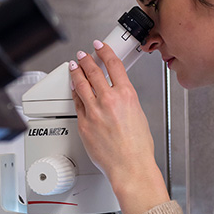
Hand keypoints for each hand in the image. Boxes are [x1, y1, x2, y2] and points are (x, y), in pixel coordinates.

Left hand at [69, 41, 168, 213]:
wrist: (130, 166)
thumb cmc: (138, 148)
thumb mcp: (139, 115)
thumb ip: (126, 102)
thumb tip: (118, 98)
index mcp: (127, 96)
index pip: (113, 65)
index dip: (105, 51)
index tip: (100, 46)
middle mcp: (109, 100)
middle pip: (93, 71)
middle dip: (86, 59)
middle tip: (83, 54)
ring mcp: (94, 111)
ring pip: (80, 84)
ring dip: (76, 72)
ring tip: (74, 66)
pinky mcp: (83, 124)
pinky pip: (77, 104)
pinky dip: (75, 94)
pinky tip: (74, 90)